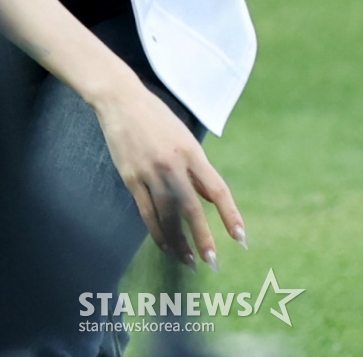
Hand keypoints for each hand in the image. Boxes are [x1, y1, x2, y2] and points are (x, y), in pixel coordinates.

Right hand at [93, 77, 245, 269]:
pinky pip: (146, 212)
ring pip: (167, 215)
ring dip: (179, 241)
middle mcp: (172, 163)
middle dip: (203, 238)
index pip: (216, 188)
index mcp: (190, 150)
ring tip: (188, 261)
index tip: (240, 237)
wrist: (121, 101)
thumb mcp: (184, 137)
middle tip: (213, 262)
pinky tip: (165, 244)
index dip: (230, 214)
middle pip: (191, 208)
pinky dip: (157, 231)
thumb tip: (210, 199)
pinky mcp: (131, 178)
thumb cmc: (157, 118)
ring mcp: (149, 172)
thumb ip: (197, 170)